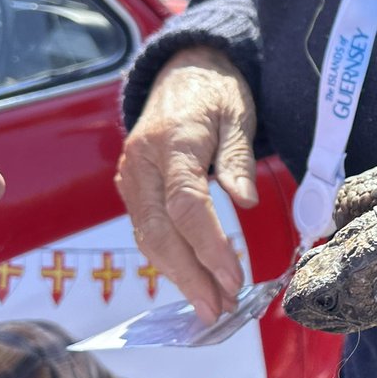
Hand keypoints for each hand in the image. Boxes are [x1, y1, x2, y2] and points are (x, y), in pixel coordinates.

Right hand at [115, 46, 258, 323]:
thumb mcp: (238, 116)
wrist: (183, 68)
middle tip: (219, 310)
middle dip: (189, 276)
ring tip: (212, 305)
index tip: (234, 278)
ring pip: (148, 236)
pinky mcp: (133, 186)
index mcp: (172, 143)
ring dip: (179, 275)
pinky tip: (195, 278)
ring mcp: (132, 176)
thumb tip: (244, 201)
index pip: (186, 205)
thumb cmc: (218, 91)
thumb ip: (239, 160)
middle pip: (159, 232)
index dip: (209, 246)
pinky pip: (147, 228)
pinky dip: (170, 257)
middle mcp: (142, 163)